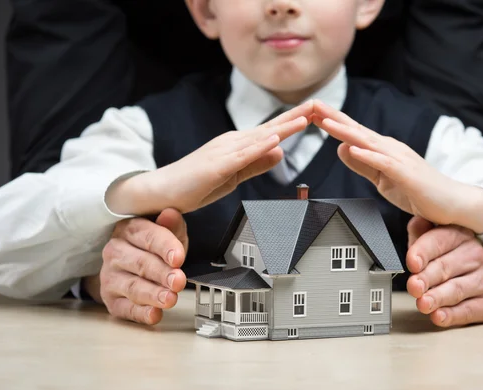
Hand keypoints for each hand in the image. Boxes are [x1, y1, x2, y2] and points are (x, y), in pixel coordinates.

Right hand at [84, 208, 188, 324]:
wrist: (132, 265)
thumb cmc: (153, 246)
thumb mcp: (168, 233)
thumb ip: (172, 225)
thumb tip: (171, 214)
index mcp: (129, 229)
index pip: (147, 236)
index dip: (165, 247)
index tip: (178, 258)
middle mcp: (115, 252)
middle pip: (140, 263)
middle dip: (161, 274)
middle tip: (179, 281)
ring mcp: (110, 276)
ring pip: (132, 287)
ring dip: (153, 294)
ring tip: (170, 299)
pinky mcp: (111, 299)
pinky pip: (125, 308)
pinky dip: (140, 313)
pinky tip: (154, 314)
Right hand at [107, 101, 313, 215]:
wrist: (162, 191)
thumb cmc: (194, 184)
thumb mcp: (234, 176)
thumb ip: (256, 164)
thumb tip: (279, 152)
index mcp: (238, 145)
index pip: (272, 132)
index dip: (294, 122)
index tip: (316, 114)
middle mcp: (232, 142)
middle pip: (270, 128)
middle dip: (297, 116)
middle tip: (320, 104)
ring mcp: (224, 152)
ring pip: (260, 137)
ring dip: (284, 127)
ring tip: (307, 117)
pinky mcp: (216, 165)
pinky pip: (242, 156)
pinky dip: (260, 147)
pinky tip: (275, 140)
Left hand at [311, 100, 482, 234]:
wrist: (452, 204)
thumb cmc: (419, 192)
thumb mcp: (382, 180)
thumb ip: (362, 165)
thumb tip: (342, 149)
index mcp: (383, 150)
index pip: (353, 133)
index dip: (332, 122)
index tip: (311, 112)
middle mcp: (390, 149)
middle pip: (357, 130)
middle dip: (333, 117)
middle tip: (312, 105)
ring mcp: (399, 159)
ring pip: (367, 142)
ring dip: (345, 130)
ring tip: (325, 121)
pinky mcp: (406, 174)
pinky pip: (383, 163)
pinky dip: (366, 155)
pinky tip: (352, 148)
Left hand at [405, 216, 482, 326]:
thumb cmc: (452, 256)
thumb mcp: (434, 239)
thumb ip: (421, 232)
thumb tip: (417, 221)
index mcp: (459, 235)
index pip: (439, 241)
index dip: (423, 252)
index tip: (412, 263)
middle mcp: (475, 255)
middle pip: (445, 267)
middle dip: (427, 278)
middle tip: (414, 287)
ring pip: (457, 289)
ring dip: (438, 298)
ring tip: (423, 303)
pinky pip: (469, 310)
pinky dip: (453, 315)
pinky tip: (439, 316)